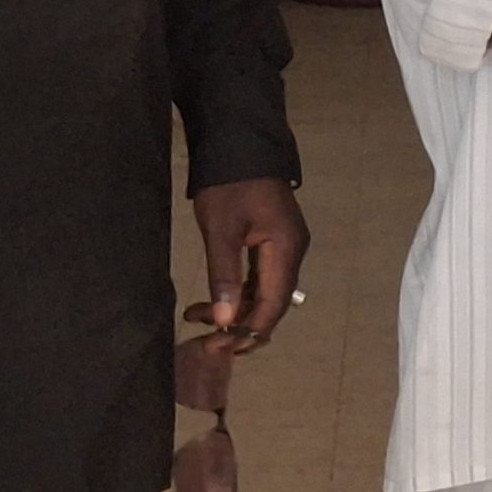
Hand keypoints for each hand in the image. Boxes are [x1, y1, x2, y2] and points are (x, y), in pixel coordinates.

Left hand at [191, 179, 310, 344]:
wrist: (239, 146)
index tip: (217, 344)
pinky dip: (239, 293)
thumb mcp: (221, 230)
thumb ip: (224, 276)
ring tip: (197, 317)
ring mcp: (286, 246)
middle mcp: (293, 251)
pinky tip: (212, 300)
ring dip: (236, 309)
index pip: (274, 302)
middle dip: (241, 325)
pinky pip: (262, 278)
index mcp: (286, 248)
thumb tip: (225, 320)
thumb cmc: (229, 187)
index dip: (249, 329)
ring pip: (266, 292)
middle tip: (205, 339)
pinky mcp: (274, 241)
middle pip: (274, 302)